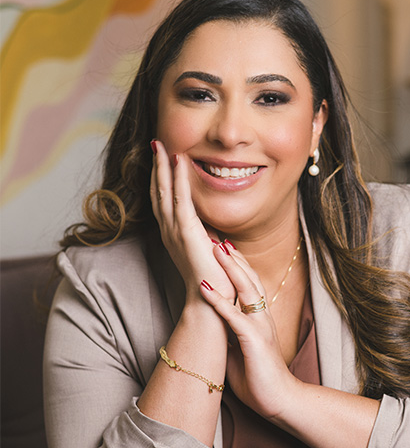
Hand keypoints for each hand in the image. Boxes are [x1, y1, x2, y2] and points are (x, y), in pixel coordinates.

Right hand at [150, 140, 235, 302]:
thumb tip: (216, 234)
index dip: (160, 178)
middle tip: (155, 143)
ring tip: (161, 145)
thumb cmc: (213, 281)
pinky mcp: (187, 233)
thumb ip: (208, 239)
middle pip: (158, 191)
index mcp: (174, 235)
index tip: (162, 158)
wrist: (211, 303)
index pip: (164, 200)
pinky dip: (179, 178)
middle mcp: (169, 231)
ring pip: (165, 191)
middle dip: (156, 167)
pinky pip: (181, 199)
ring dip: (163, 166)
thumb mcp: (209, 253)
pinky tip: (179, 161)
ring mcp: (175, 231)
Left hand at [199, 244, 297, 418]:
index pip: (248, 284)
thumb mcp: (240, 350)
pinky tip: (204, 287)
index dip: (235, 264)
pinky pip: (234, 316)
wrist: (281, 401)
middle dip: (232, 256)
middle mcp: (262, 316)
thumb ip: (230, 333)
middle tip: (216, 234)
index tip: (220, 246)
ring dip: (228, 267)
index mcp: (260, 318)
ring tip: (213, 247)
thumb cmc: (260, 378)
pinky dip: (218, 300)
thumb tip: (213, 323)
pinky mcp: (254, 340)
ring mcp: (260, 326)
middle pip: (248, 278)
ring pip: (245, 289)